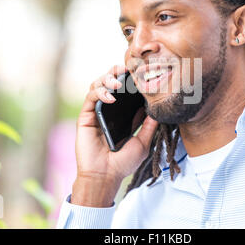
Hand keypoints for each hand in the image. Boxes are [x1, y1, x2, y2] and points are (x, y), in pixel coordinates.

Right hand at [71, 65, 157, 206]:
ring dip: (107, 79)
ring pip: (97, 84)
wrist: (105, 175)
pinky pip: (90, 97)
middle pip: (110, 82)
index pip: (125, 90)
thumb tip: (159, 110)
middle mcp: (108, 109)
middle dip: (116, 72)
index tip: (141, 72)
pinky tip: (110, 97)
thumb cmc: (123, 162)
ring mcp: (96, 111)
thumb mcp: (143, 142)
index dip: (131, 79)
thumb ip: (149, 126)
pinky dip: (100, 92)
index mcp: (121, 114)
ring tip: (118, 82)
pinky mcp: (85, 116)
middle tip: (126, 68)